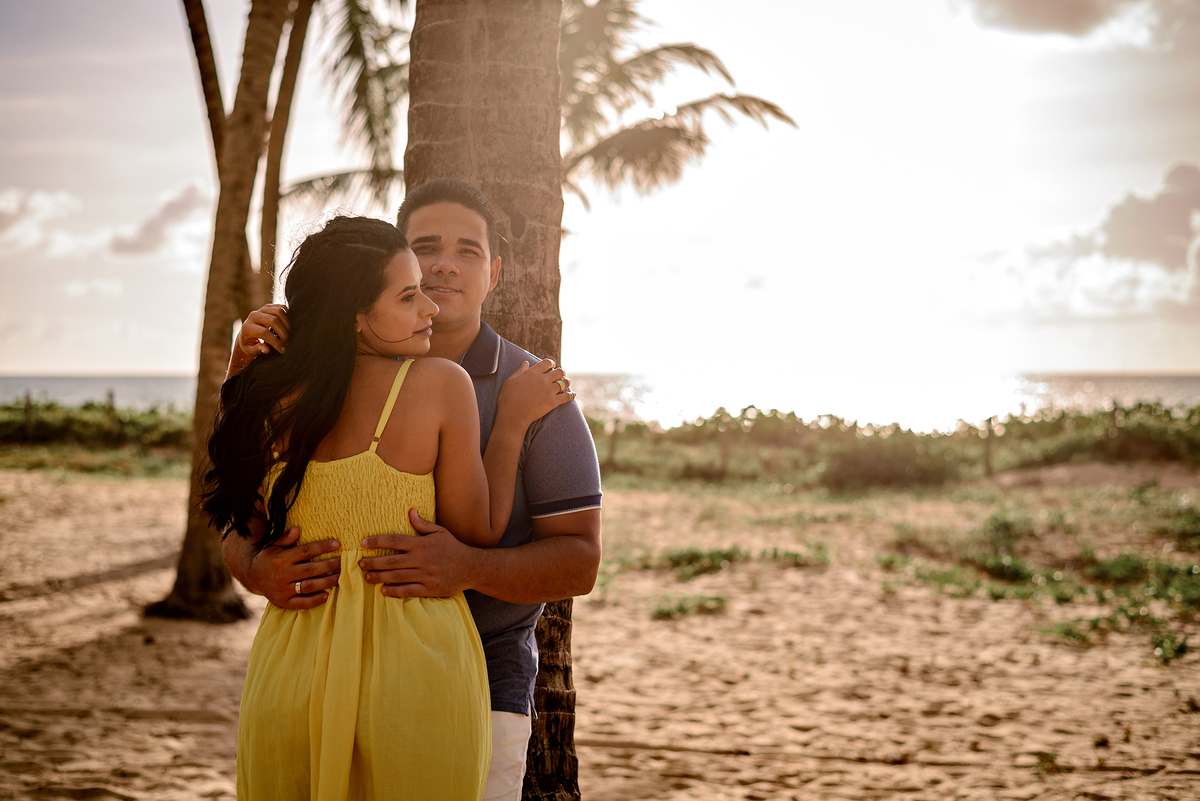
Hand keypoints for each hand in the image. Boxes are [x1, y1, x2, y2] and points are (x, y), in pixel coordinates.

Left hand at [238, 304, 289, 357]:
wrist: (247, 332)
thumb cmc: (250, 344)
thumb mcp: (250, 350)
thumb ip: (257, 350)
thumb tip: (266, 349)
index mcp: (248, 328)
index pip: (264, 333)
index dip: (276, 342)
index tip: (282, 350)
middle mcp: (253, 316)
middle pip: (273, 321)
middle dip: (283, 333)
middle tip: (286, 342)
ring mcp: (261, 309)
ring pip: (279, 312)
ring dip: (287, 324)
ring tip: (288, 334)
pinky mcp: (268, 306)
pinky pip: (282, 307)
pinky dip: (287, 316)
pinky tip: (287, 326)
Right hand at [247, 526, 340, 608]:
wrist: (252, 576)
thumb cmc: (268, 557)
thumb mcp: (273, 545)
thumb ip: (285, 538)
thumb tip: (297, 529)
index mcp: (280, 559)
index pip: (305, 551)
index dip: (322, 547)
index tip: (337, 544)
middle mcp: (282, 575)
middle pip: (310, 570)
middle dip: (329, 565)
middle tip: (344, 562)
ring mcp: (282, 590)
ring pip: (308, 586)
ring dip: (326, 582)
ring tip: (341, 577)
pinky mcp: (282, 602)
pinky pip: (301, 603)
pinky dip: (314, 601)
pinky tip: (327, 595)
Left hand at [359, 510, 477, 597]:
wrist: (471, 567)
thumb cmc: (453, 548)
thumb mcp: (440, 532)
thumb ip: (423, 524)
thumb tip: (410, 511)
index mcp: (422, 544)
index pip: (395, 540)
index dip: (377, 541)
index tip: (363, 543)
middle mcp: (422, 559)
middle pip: (392, 560)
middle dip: (373, 562)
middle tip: (360, 563)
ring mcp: (425, 575)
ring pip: (397, 576)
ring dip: (380, 577)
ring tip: (367, 577)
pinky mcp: (430, 589)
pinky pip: (409, 590)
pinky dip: (395, 591)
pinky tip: (383, 590)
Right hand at [497, 358, 574, 429]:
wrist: (513, 416)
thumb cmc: (508, 399)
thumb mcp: (510, 381)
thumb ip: (520, 371)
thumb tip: (526, 363)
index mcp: (532, 373)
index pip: (547, 363)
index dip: (551, 364)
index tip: (552, 366)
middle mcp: (542, 379)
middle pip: (559, 371)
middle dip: (561, 372)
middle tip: (561, 375)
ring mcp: (549, 391)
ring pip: (564, 383)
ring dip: (567, 382)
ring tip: (567, 384)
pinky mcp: (553, 402)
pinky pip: (567, 397)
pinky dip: (571, 395)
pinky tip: (573, 395)